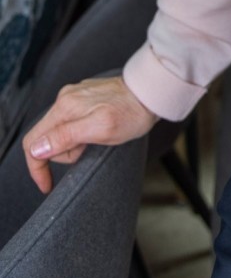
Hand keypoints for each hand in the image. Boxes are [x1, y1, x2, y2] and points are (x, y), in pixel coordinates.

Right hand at [22, 76, 156, 193]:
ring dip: (74, 145)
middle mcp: (65, 99)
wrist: (151, 92)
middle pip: (46, 139)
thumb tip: (37, 149)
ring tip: (98, 138)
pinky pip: (71, 124)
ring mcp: (74, 97)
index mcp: (64, 107)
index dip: (36, 168)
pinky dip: (81, 135)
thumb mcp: (100, 130)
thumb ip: (66, 137)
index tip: (47, 185)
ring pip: (59, 133)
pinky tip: (98, 132)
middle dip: (63, 154)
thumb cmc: (130, 112)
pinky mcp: (84, 98)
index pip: (32, 142)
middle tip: (87, 150)